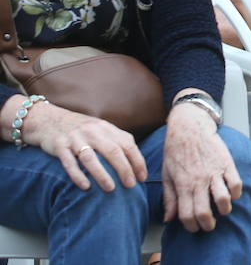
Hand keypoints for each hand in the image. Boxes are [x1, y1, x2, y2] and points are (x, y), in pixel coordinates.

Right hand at [20, 100, 146, 191]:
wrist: (48, 119)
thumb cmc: (81, 130)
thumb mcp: (100, 129)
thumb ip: (116, 140)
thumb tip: (135, 162)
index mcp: (106, 128)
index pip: (127, 144)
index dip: (137, 161)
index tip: (142, 177)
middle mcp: (93, 132)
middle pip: (113, 151)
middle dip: (124, 169)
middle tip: (131, 186)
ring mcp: (75, 138)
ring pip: (91, 158)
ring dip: (102, 174)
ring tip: (111, 189)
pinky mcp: (59, 146)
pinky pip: (69, 163)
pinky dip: (78, 175)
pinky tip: (85, 187)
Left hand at [162, 103, 242, 231]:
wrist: (189, 127)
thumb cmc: (176, 151)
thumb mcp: (167, 175)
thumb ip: (169, 198)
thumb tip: (169, 218)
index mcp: (183, 185)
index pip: (187, 215)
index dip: (191, 226)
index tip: (194, 227)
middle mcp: (199, 181)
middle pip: (205, 212)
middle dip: (208, 224)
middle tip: (209, 225)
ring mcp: (214, 172)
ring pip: (223, 200)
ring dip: (224, 210)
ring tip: (223, 210)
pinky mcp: (226, 163)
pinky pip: (236, 183)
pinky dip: (236, 193)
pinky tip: (232, 194)